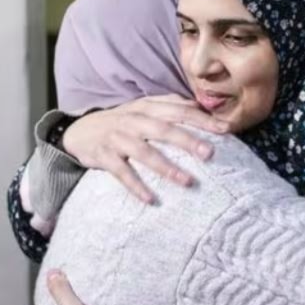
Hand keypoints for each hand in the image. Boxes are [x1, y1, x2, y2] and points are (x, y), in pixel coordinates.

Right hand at [62, 94, 228, 202]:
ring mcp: (118, 139)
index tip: (225, 129)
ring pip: (144, 153)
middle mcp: (134, 121)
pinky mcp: (104, 156)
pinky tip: (151, 199)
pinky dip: (136, 186)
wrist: (79, 130)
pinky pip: (122, 173)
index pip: (179, 111)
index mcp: (147, 107)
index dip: (202, 119)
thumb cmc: (121, 120)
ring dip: (166, 168)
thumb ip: (170, 104)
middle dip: (188, 141)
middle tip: (210, 153)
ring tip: (188, 182)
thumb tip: (200, 105)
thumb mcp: (143, 107)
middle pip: (164, 130)